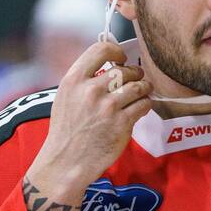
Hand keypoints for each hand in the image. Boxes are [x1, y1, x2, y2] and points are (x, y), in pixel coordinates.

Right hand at [25, 40, 151, 196]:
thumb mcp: (66, 96)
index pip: (101, 49)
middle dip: (134, 73)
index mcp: (74, 80)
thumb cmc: (67, 129)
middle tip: (136, 79)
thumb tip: (110, 62)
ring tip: (142, 91)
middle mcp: (91, 90)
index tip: (121, 58)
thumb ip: (85, 78)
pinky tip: (140, 108)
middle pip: (124, 69)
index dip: (116, 50)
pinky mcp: (122, 123)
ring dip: (144, 87)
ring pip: (138, 86)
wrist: (67, 161)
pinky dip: (145, 104)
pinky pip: (144, 104)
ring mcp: (108, 107)